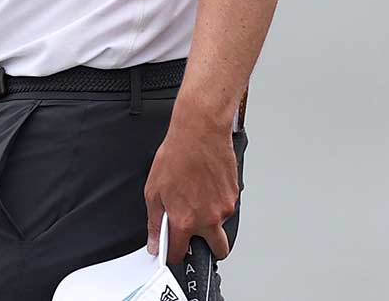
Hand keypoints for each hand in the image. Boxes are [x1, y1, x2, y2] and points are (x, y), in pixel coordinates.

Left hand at [145, 118, 239, 260]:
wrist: (200, 133)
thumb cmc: (177, 156)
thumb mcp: (153, 191)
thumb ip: (154, 222)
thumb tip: (154, 242)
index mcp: (184, 220)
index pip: (181, 253)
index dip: (175, 254)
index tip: (174, 251)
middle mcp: (208, 219)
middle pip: (217, 251)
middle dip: (207, 248)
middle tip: (196, 235)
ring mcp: (224, 208)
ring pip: (222, 226)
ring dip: (212, 220)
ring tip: (198, 197)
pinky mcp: (234, 196)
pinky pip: (227, 208)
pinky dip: (218, 203)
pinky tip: (206, 186)